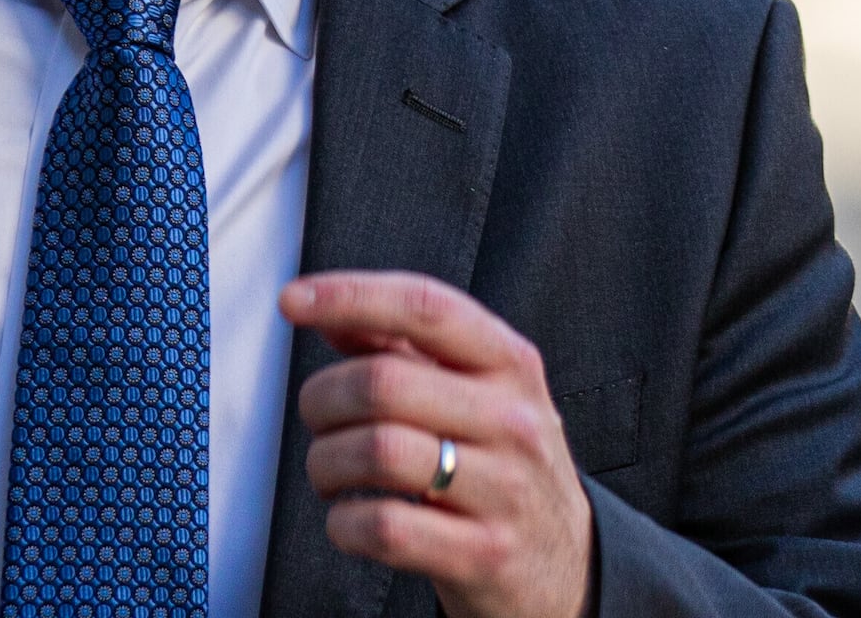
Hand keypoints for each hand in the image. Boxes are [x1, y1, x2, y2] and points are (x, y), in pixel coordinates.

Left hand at [284, 271, 593, 617]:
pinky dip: (343, 522)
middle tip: (318, 421)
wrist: (566, 565)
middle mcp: (514, 421)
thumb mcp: (478, 393)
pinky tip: (349, 518)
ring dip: (325, 462)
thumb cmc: (503, 465)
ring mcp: (504, 490)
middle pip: (383, 384)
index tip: (293, 300)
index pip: (426, 308)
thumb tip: (329, 311)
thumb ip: (404, 348)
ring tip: (329, 472)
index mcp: (509, 364)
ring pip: (377, 452)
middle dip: (322, 400)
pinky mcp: (484, 554)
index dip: (351, 296)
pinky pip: (385, 527)